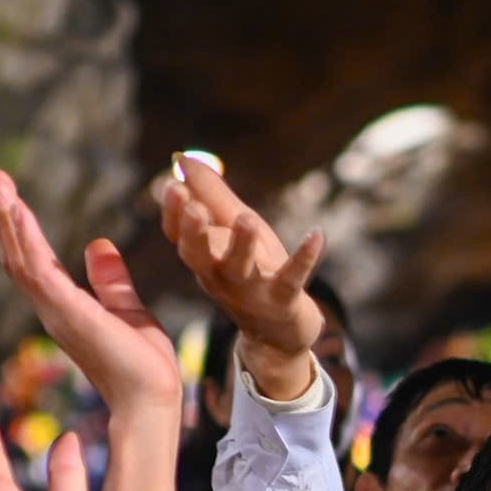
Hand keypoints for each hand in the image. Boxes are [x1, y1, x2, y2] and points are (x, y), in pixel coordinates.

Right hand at [0, 171, 181, 415]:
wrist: (153, 400)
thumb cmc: (143, 366)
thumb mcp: (128, 310)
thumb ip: (111, 280)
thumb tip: (97, 245)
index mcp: (65, 307)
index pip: (34, 261)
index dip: (20, 228)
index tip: (10, 193)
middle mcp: (52, 309)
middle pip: (18, 256)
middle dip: (5, 216)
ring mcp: (56, 312)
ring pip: (21, 260)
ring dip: (8, 221)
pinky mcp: (70, 314)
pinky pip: (40, 273)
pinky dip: (26, 241)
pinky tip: (18, 213)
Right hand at [161, 154, 325, 357]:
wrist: (279, 331)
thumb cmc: (254, 269)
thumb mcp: (232, 228)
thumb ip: (211, 195)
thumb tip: (182, 159)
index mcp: (204, 259)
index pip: (179, 237)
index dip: (174, 214)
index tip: (174, 186)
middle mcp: (220, 276)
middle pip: (200, 256)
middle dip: (195, 232)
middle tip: (194, 207)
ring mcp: (251, 291)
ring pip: (241, 269)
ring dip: (242, 245)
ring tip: (248, 219)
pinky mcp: (283, 300)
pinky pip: (292, 279)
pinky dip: (305, 258)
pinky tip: (317, 235)